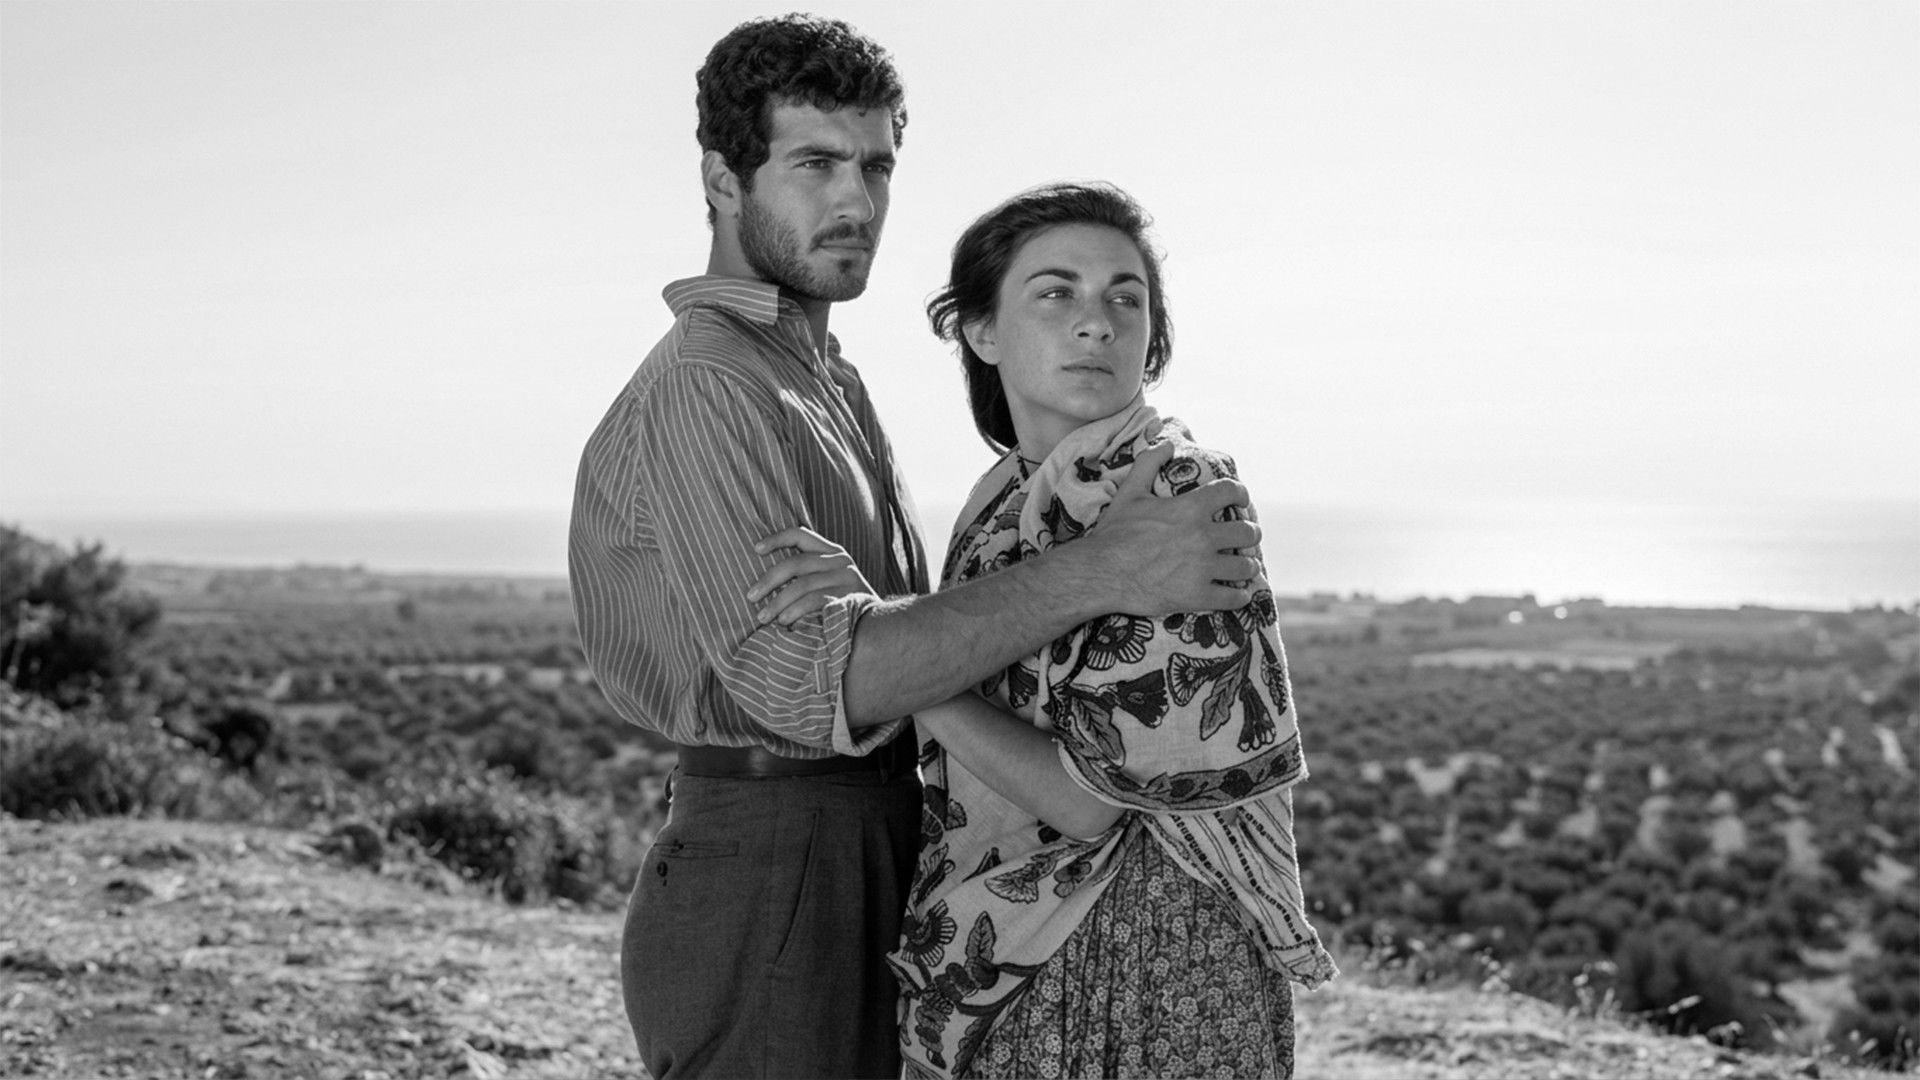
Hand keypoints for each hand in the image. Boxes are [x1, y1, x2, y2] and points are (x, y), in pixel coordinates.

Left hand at [747, 527, 874, 624]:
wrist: (879, 627)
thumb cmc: (845, 605)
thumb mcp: (829, 582)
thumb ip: (808, 573)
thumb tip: (767, 580)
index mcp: (833, 552)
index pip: (800, 534)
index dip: (776, 539)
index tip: (755, 549)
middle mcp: (841, 561)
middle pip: (795, 563)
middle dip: (768, 580)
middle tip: (751, 597)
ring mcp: (846, 579)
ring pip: (801, 585)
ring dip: (778, 602)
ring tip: (763, 617)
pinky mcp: (848, 598)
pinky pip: (813, 602)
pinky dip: (794, 611)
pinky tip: (784, 622)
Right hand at [1082, 442, 1260, 613]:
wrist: (1100, 573)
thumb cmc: (1114, 533)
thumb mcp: (1129, 493)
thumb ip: (1148, 463)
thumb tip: (1166, 444)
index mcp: (1190, 509)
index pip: (1231, 492)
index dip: (1241, 494)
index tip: (1241, 501)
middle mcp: (1203, 537)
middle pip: (1247, 532)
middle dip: (1250, 533)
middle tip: (1246, 537)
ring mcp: (1202, 568)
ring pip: (1245, 566)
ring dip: (1248, 566)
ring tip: (1244, 566)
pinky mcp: (1197, 596)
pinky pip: (1232, 598)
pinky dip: (1239, 597)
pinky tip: (1239, 595)